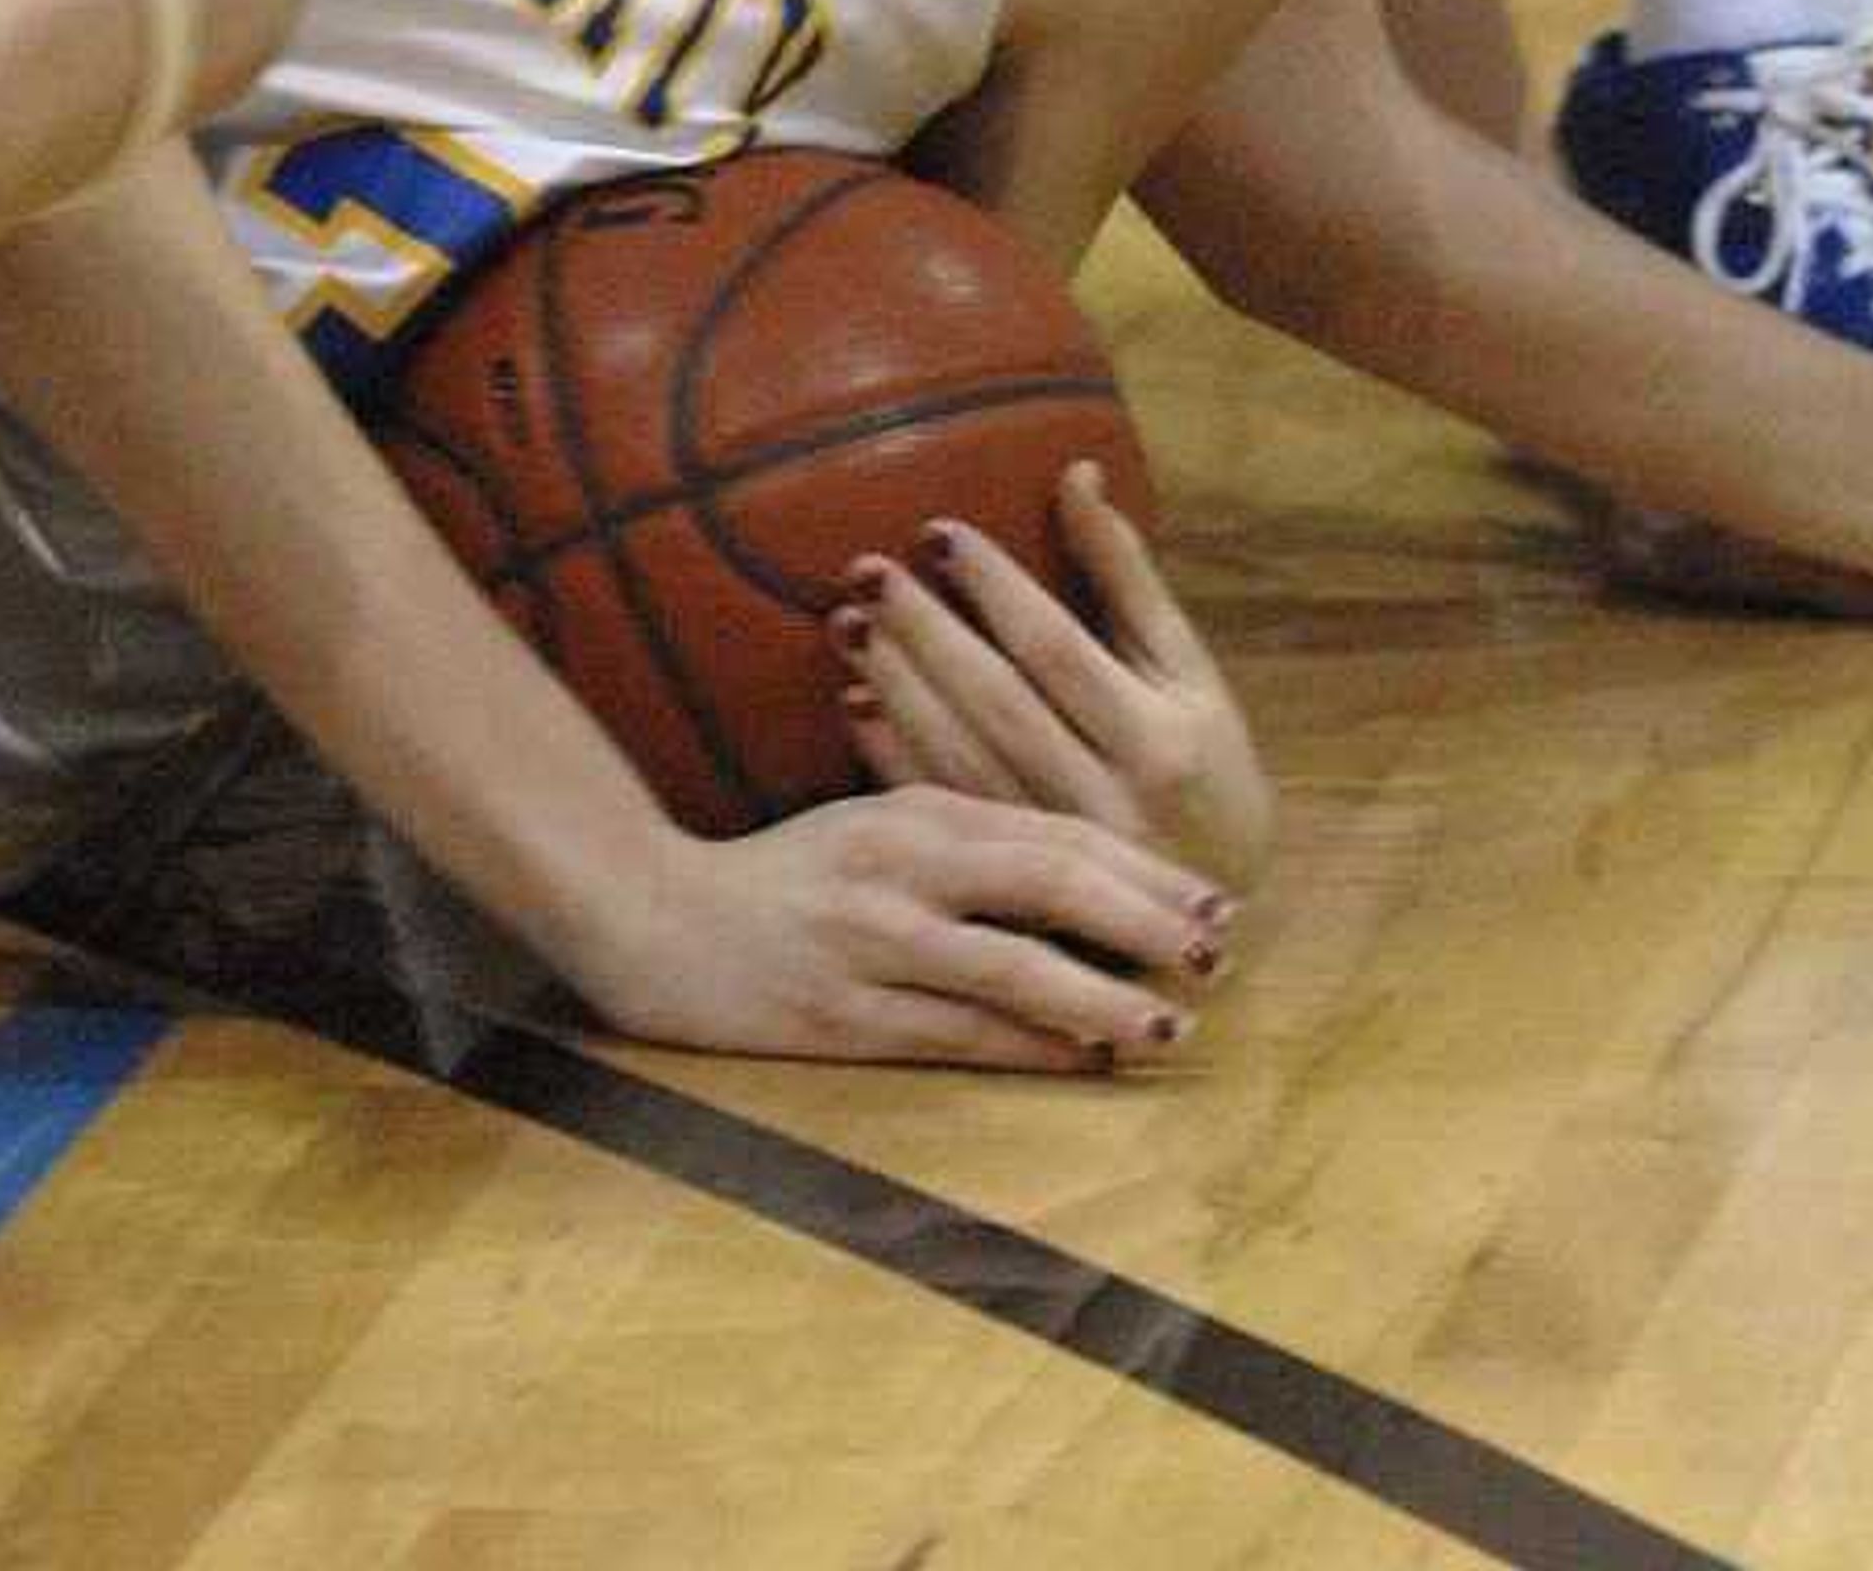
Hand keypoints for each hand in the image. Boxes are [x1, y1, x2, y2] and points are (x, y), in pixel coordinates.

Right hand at [564, 776, 1231, 1073]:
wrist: (653, 913)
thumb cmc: (777, 876)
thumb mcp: (869, 828)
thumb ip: (959, 844)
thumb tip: (1069, 873)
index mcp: (912, 812)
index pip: (1051, 831)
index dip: (1140, 866)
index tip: (1211, 894)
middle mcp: (903, 867)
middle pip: (1050, 885)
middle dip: (1144, 919)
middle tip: (1219, 948)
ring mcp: (874, 942)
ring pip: (1016, 966)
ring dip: (1105, 997)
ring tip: (1174, 1020)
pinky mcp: (846, 1015)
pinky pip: (961, 1032)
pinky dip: (1033, 1046)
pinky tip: (1086, 1060)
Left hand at [843, 469, 1274, 894]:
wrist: (1205, 918)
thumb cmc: (1204, 767)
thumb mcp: (1188, 673)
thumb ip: (1128, 576)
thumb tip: (1076, 471)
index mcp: (1158, 740)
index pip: (1057, 650)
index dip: (994, 589)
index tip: (935, 532)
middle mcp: (1108, 802)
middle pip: (998, 705)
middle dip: (926, 633)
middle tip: (864, 571)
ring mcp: (1058, 856)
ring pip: (960, 762)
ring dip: (899, 690)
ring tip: (849, 624)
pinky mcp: (1020, 894)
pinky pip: (945, 815)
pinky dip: (893, 758)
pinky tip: (855, 703)